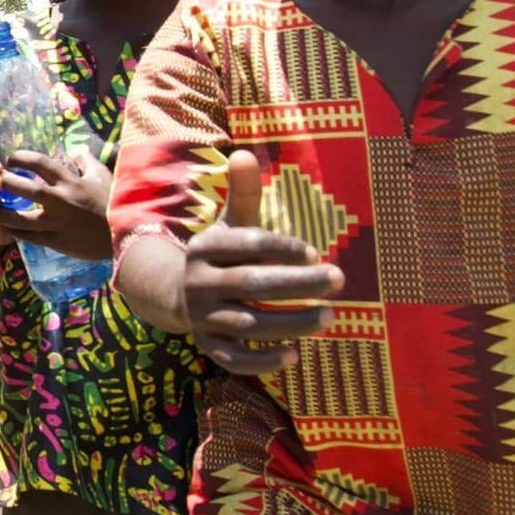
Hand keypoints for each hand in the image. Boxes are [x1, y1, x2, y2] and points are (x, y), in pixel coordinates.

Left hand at [0, 148, 114, 259]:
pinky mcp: (56, 242)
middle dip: (4, 182)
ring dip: (0, 212)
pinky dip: (14, 231)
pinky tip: (3, 226)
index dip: (21, 158)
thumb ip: (87, 161)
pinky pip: (28, 237)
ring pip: (20, 218)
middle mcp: (61, 201)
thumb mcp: (102, 176)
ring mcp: (57, 223)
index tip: (11, 158)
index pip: (40, 163)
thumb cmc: (112, 203)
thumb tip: (78, 149)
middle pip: (24, 189)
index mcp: (71, 182)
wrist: (124, 235)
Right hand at [183, 151, 343, 373]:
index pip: (246, 244)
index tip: (317, 252)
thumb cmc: (221, 256)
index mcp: (204, 247)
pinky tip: (296, 354)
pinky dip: (261, 361)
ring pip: (247, 323)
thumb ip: (243, 193)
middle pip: (251, 284)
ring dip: (291, 322)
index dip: (282, 248)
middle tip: (338, 279)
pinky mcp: (207, 345)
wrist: (176, 294)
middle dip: (297, 284)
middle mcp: (198, 282)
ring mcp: (201, 316)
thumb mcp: (229, 223)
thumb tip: (244, 153)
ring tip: (331, 316)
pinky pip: (233, 358)